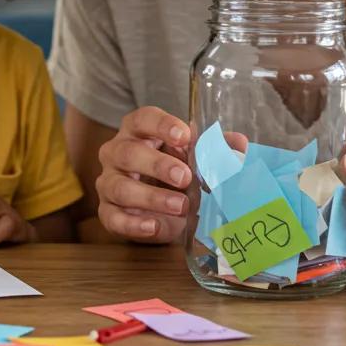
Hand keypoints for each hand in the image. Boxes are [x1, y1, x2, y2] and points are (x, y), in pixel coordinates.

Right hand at [96, 106, 246, 242]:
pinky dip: (133, 223)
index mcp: (138, 132)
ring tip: (180, 206)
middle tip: (185, 178)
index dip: (162, 125)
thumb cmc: (175, 174)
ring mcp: (108, 182)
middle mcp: (116, 152)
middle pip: (128, 152)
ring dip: (150, 197)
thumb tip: (238, 143)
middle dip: (157, 165)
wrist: (159, 209)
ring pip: (119, 186)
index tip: (185, 136)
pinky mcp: (107, 211)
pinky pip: (112, 217)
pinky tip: (154, 226)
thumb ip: (216, 150)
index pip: (143, 119)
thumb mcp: (195, 159)